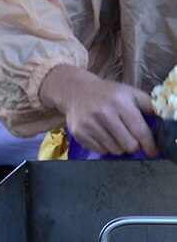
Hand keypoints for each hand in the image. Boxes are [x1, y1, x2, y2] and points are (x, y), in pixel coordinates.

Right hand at [39, 63, 156, 155]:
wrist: (76, 90)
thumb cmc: (108, 93)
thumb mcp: (131, 93)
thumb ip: (150, 106)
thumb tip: (166, 121)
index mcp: (121, 103)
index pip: (140, 131)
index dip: (150, 145)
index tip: (153, 151)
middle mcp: (104, 113)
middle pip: (129, 145)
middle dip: (134, 145)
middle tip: (131, 138)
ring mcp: (90, 124)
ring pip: (115, 150)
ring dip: (119, 146)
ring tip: (115, 134)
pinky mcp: (79, 133)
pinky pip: (100, 151)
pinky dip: (105, 146)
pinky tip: (103, 134)